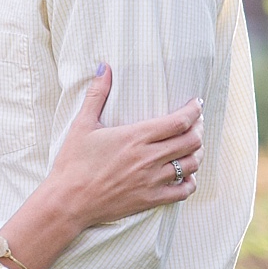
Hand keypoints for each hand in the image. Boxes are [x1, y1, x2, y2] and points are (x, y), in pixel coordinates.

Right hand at [46, 65, 202, 225]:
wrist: (68, 201)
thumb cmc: (72, 162)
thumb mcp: (81, 125)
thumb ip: (96, 95)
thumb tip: (104, 68)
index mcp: (135, 137)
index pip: (179, 121)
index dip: (194, 111)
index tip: (196, 104)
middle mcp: (148, 158)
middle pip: (191, 141)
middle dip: (199, 129)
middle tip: (196, 123)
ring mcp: (152, 180)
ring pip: (191, 165)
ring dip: (196, 154)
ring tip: (192, 147)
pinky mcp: (150, 199)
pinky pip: (183, 191)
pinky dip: (190, 181)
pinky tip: (185, 175)